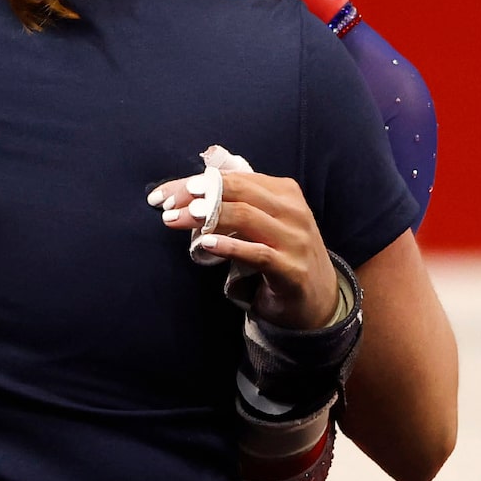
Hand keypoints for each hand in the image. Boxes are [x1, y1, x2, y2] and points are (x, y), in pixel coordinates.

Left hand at [148, 163, 337, 329]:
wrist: (318, 300)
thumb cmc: (280, 255)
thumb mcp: (262, 224)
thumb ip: (234, 206)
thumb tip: (187, 196)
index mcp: (284, 192)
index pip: (233, 179)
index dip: (194, 183)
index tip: (162, 196)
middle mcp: (293, 211)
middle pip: (238, 191)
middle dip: (196, 195)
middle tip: (166, 206)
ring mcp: (295, 240)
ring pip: (246, 216)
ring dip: (206, 216)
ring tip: (175, 220)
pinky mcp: (292, 270)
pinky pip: (258, 253)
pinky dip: (229, 246)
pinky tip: (204, 244)